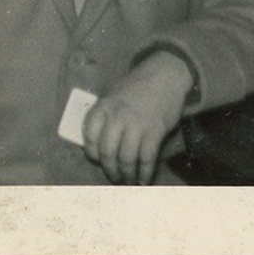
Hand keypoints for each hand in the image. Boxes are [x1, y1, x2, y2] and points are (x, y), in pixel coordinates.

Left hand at [81, 50, 192, 184]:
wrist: (163, 75)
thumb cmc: (136, 88)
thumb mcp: (114, 95)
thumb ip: (106, 116)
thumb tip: (98, 144)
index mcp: (104, 105)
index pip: (90, 134)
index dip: (91, 151)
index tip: (97, 159)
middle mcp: (118, 115)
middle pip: (107, 151)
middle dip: (110, 169)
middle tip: (114, 177)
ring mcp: (136, 123)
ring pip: (126, 158)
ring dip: (126, 174)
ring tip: (128, 180)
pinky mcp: (155, 130)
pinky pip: (146, 158)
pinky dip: (144, 173)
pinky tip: (143, 179)